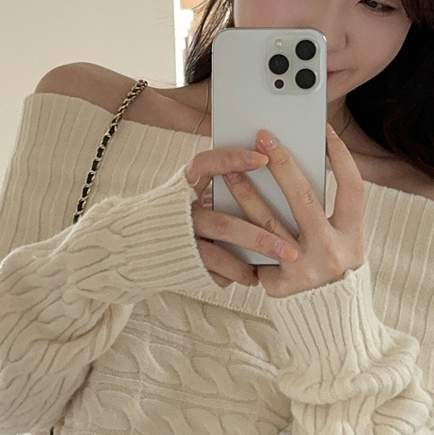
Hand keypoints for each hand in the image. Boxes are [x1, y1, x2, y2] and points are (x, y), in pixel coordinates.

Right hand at [184, 144, 304, 287]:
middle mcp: (179, 213)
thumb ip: (222, 180)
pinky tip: (253, 275)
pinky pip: (213, 271)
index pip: (205, 165)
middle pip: (223, 224)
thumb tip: (270, 165)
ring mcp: (180, 240)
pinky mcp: (182, 263)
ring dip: (249, 264)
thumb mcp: (194, 189)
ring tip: (279, 265)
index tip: (263, 158)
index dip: (231, 159)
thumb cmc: (183, 211)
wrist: (141, 244)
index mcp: (184, 185)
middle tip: (292, 251)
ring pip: (218, 254)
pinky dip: (235, 274)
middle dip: (261, 238)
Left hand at [218, 126, 365, 296]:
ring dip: (246, 193)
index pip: (352, 188)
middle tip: (264, 137)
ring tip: (230, 170)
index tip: (324, 131)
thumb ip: (329, 215)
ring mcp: (302, 269)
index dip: (341, 158)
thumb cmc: (335, 272)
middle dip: (282, 164)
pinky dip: (238, 234)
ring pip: (268, 223)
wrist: (331, 326)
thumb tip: (303, 169)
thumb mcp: (345, 244)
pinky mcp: (278, 285)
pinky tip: (220, 214)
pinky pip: (255, 252)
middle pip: (304, 199)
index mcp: (353, 237)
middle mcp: (330, 252)